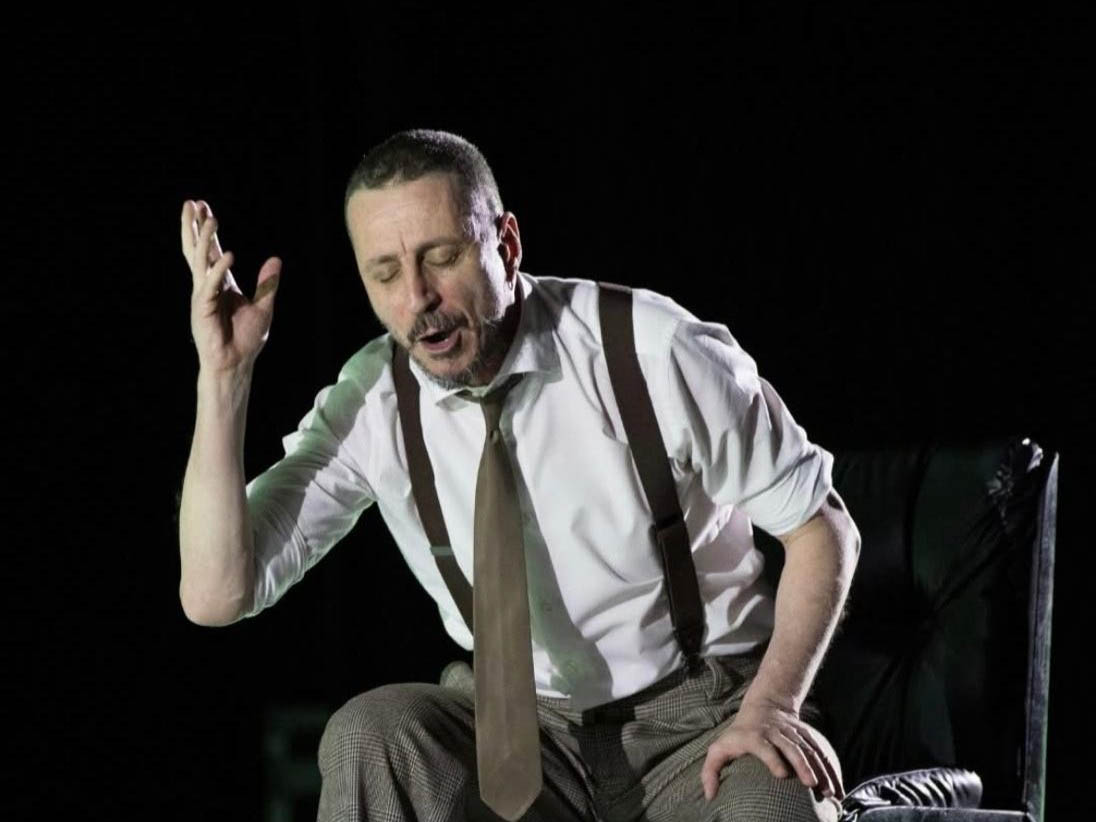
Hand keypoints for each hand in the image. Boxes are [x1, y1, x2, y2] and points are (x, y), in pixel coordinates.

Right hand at [180, 200, 281, 373]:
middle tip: (191, 202)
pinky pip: (210, 284)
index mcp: (220, 284)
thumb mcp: (263, 306)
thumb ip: (267, 283)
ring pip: (200, 261)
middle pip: (197, 250)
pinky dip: (219, 269)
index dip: (206, 230)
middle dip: (193, 226)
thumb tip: (276, 259)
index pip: (210, 251)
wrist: (236, 363)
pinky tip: (228, 254)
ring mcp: (203, 296)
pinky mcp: (203, 308)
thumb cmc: (245, 339)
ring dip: (205, 239)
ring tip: (210, 218)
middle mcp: (207, 286)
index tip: (203, 207)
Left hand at [700, 696, 843, 801]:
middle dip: (802, 764)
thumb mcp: (719, 747)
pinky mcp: (806, 735)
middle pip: (791, 747)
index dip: (772, 757)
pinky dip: (831, 768)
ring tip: (830, 790)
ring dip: (821, 769)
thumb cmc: (739, 734)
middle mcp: (776, 734)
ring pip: (810, 749)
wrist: (765, 705)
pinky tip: (838, 785)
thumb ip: (711, 771)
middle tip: (812, 784)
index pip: (764, 746)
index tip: (781, 773)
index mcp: (755, 737)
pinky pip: (821, 751)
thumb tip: (709, 796)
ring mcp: (793, 733)